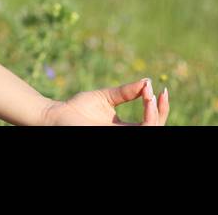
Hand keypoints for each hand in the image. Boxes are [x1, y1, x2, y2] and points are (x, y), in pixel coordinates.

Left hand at [42, 77, 168, 125]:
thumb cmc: (77, 108)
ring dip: (154, 114)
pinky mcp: (111, 136)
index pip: (151, 122)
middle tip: (156, 93)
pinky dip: (146, 121)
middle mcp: (125, 134)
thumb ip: (126, 92)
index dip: (161, 108)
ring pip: (149, 132)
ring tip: (149, 96)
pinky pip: (136, 133)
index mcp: (124, 128)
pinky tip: (144, 104)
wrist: (56, 116)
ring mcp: (118, 137)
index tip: (161, 89)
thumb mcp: (106, 96)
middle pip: (155, 128)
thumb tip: (147, 81)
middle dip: (161, 111)